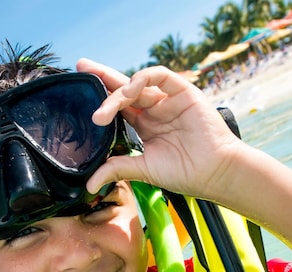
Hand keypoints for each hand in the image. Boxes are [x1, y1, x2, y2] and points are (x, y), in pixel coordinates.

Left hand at [76, 59, 243, 200]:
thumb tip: (89, 185)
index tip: (77, 94)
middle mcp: (154, 109)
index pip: (117, 106)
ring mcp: (168, 99)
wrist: (214, 172)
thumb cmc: (185, 172)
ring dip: (117, 92)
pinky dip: (141, 79)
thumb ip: (118, 169)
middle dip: (101, 76)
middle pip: (123, 88)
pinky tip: (128, 93)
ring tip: (102, 113)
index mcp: (144, 125)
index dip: (99, 98)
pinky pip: (159, 75)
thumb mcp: (144, 169)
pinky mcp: (182, 91)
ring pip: (136, 83)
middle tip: (81, 66)